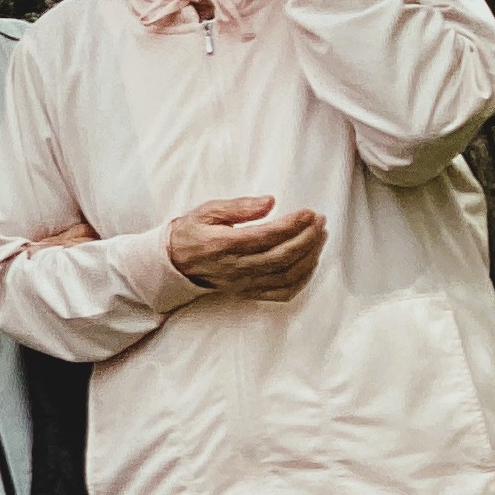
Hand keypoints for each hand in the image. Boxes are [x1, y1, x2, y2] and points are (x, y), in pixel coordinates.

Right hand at [165, 194, 327, 300]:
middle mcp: (235, 267)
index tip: (309, 212)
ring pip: (286, 274)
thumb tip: (270, 202)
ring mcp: (243, 283)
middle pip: (282, 256)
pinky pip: (282, 292)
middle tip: (320, 222)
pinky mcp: (248, 292)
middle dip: (307, 238)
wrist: (174, 262)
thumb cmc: (192, 232)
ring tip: (320, 237)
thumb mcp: (207, 211)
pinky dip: (302, 280)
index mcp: (223, 244)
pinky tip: (310, 263)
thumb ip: (238, 206)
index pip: (266, 236)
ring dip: (309, 256)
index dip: (292, 225)